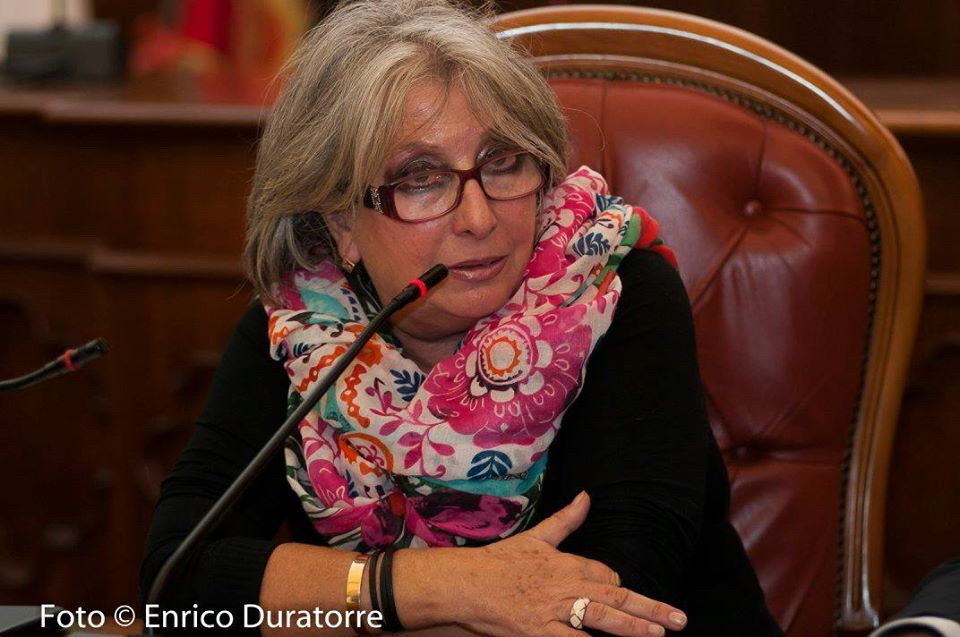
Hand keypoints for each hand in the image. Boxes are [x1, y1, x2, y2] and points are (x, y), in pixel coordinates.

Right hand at [454, 491, 687, 636]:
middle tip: (679, 619)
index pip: (607, 576)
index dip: (620, 588)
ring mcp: (554, 611)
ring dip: (633, 628)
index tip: (625, 596)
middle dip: (650, 609)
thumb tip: (588, 496)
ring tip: (659, 634)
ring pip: (602, 619)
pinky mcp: (539, 632)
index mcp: (567, 562)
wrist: (466, 583)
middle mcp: (566, 586)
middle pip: (616, 597)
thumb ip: (567, 520)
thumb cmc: (500, 561)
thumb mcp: (536, 537)